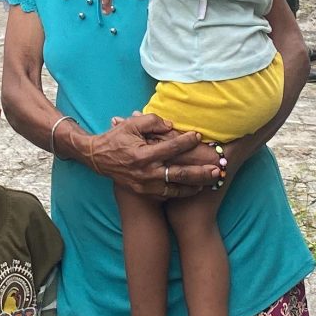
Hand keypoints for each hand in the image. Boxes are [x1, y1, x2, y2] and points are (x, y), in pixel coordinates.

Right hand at [86, 112, 220, 197]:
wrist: (97, 159)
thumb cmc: (116, 139)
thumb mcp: (131, 124)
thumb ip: (152, 121)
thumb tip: (172, 125)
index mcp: (143, 154)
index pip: (171, 147)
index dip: (187, 140)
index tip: (199, 135)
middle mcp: (146, 172)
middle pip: (179, 174)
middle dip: (200, 172)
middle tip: (217, 169)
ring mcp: (145, 185)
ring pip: (176, 189)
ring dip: (195, 186)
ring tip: (210, 182)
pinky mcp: (144, 192)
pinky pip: (166, 194)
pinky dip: (181, 192)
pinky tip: (193, 188)